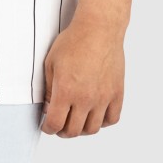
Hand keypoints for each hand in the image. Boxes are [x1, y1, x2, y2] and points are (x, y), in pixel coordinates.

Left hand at [41, 17, 124, 137]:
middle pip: (74, 130)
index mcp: (66, 91)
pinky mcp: (116, 94)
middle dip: (62, 131)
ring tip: (76, 121)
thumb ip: (49, 89)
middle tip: (59, 125)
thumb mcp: (51, 63)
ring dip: (82, 129)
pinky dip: (102, 122)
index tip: (46, 126)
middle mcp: (86, 98)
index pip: (55, 123)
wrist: (98, 30)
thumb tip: (49, 107)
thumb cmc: (73, 42)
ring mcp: (103, 98)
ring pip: (93, 129)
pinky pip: (112, 119)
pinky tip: (95, 115)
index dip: (48, 128)